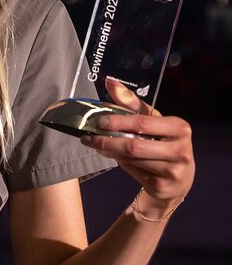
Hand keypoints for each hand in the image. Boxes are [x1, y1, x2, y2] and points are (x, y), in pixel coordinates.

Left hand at [83, 77, 193, 215]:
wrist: (178, 178)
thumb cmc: (162, 142)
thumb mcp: (152, 121)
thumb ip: (131, 103)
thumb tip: (110, 82)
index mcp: (179, 128)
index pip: (143, 123)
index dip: (118, 121)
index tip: (99, 121)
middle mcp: (181, 149)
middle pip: (134, 145)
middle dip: (106, 141)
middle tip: (88, 138)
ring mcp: (173, 170)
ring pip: (130, 159)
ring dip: (110, 152)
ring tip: (99, 146)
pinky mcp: (163, 186)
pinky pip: (133, 171)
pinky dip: (120, 163)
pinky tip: (116, 158)